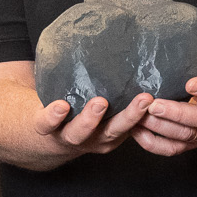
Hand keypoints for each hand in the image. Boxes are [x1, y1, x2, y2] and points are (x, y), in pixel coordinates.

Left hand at [34, 90, 152, 156]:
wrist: (39, 135)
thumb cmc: (77, 112)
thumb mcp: (103, 111)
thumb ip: (118, 93)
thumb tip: (142, 57)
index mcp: (108, 133)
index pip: (131, 127)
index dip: (145, 117)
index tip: (157, 100)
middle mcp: (91, 138)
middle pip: (112, 132)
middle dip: (129, 117)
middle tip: (144, 100)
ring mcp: (67, 136)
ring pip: (80, 132)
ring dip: (90, 119)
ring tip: (100, 103)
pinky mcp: (44, 128)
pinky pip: (47, 125)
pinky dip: (54, 117)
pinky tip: (61, 106)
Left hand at [137, 55, 196, 156]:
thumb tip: (177, 29)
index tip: (190, 82)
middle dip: (176, 113)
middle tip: (154, 105)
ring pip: (185, 136)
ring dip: (161, 128)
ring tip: (139, 117)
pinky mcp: (193, 144)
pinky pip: (173, 149)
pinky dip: (153, 143)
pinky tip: (136, 131)